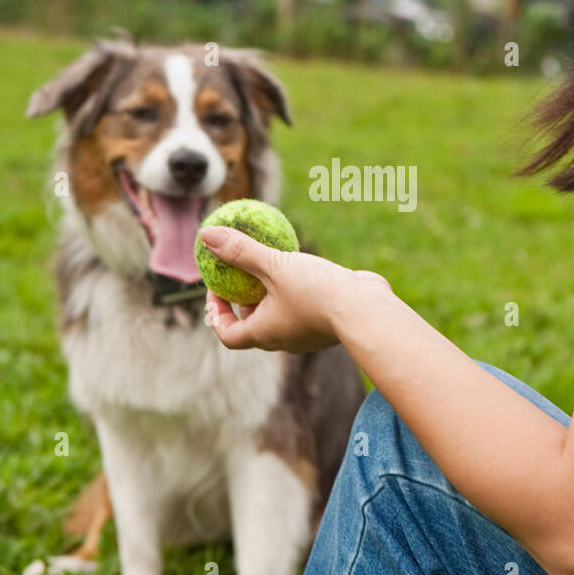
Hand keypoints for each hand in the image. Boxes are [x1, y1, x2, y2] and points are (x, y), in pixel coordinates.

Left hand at [199, 224, 392, 352]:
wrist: (367, 310)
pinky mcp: (327, 322)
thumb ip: (240, 250)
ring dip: (271, 294)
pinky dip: (296, 290)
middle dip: (243, 301)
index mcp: (265, 333)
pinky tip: (303, 265)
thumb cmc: (316, 291)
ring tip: (272, 264)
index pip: (229, 334)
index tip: (216, 287)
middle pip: (253, 325)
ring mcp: (307, 333)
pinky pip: (304, 307)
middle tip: (241, 272)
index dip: (216, 313)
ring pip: (280, 315)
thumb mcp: (274, 265)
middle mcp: (284, 339)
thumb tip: (206, 235)